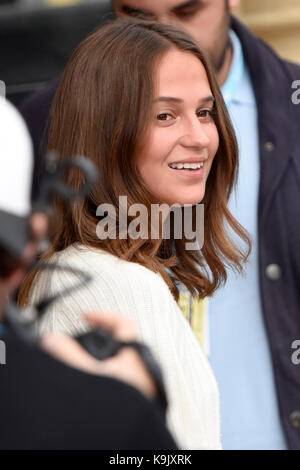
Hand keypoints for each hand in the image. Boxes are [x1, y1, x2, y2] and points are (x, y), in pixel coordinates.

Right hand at [41, 310, 157, 400]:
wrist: (129, 441)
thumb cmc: (118, 411)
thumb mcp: (87, 377)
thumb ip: (67, 355)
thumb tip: (53, 341)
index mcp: (136, 359)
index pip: (124, 323)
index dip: (103, 316)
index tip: (85, 317)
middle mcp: (143, 370)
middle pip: (122, 342)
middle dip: (100, 338)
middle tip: (84, 336)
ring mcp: (143, 385)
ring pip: (122, 362)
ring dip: (102, 359)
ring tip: (85, 361)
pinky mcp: (137, 400)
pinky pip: (121, 379)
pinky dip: (106, 375)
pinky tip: (94, 384)